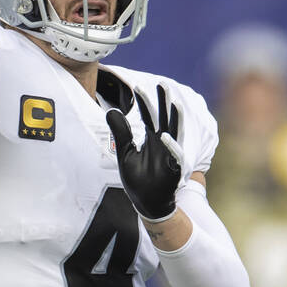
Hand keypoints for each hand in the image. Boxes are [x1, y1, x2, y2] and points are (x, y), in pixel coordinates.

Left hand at [106, 84, 183, 221]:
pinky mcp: (174, 168)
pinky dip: (171, 146)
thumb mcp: (124, 153)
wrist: (147, 202)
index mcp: (152, 138)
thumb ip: (121, 132)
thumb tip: (111, 110)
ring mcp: (170, 154)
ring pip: (175, 132)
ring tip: (175, 103)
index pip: (149, 116)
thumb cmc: (138, 178)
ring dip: (175, 118)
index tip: (138, 87)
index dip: (144, 102)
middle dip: (164, 102)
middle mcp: (163, 142)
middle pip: (164, 118)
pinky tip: (164, 136)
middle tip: (163, 84)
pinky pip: (174, 155)